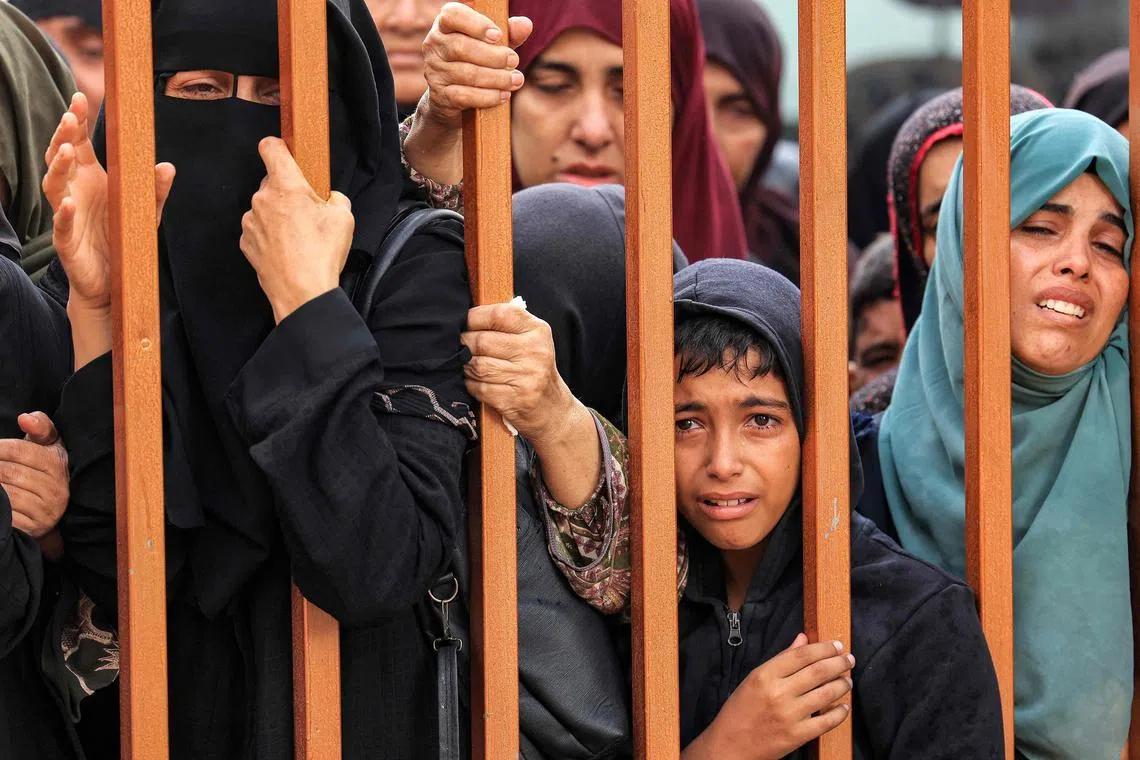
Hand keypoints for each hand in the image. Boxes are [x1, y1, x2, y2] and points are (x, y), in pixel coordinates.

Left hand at [0, 413, 68, 542]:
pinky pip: (7, 514)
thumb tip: (24, 419)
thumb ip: (41, 426)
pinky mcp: (34, 528)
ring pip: (6, 493)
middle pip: (9, 471)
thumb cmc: (43, 469)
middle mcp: (56, 488)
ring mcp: (46, 510)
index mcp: (58, 464)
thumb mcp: (48, 445)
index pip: (19, 450)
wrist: (50, 508)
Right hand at [42, 92, 174, 314]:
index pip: (79, 144)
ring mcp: (68, 215)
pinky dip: (63, 214)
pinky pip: (61, 226)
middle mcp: (75, 192)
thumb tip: (167, 166)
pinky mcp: (67, 242)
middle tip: (71, 117)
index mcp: (92, 179)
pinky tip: (68, 203)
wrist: (114, 281)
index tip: (79, 98)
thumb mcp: (147, 213)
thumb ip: (156, 190)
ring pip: (54, 186)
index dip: (77, 122)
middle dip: (64, 136)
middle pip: (61, 157)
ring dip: (58, 167)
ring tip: (67, 150)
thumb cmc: (125, 239)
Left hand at [239, 137, 354, 322]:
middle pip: (271, 182)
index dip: (277, 146)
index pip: (270, 148)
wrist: (302, 292)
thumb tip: (329, 198)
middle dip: (288, 192)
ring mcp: (251, 221)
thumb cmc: (321, 255)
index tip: (284, 151)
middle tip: (307, 212)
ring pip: (265, 207)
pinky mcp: (246, 242)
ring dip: (279, 215)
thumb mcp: (343, 218)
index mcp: (286, 185)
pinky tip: (288, 249)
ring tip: (299, 237)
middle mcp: (262, 199)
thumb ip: (335, 198)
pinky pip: (259, 229)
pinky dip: (270, 235)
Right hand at [420, 3, 532, 128]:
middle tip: (514, 60)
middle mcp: (434, 45)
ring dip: (496, 78)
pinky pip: (464, 96)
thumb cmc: (474, 62)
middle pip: (461, 47)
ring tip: (516, 80)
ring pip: (466, 74)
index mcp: (445, 25)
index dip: (475, 24)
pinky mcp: (439, 96)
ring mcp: (434, 71)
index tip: (497, 35)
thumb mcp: (491, 45)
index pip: (452, 15)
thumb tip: (525, 25)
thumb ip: (508, 34)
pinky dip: (487, 97)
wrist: (449, 98)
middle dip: (493, 56)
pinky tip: (503, 95)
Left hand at [461, 302, 578, 444]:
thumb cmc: (536, 371)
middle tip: (459, 347)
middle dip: (464, 344)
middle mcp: (535, 352)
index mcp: (538, 331)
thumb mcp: (532, 341)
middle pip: (482, 341)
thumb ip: (506, 326)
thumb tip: (466, 318)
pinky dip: (471, 385)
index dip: (474, 318)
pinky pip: (479, 388)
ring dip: (465, 366)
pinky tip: (474, 383)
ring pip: (478, 366)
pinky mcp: (515, 399)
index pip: (498, 315)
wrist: (554, 410)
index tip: (463, 323)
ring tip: (466, 365)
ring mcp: (526, 377)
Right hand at [687, 635, 853, 759]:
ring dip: (842, 685)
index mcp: (765, 675)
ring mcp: (789, 715)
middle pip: (818, 671)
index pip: (802, 655)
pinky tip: (843, 707)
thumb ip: (781, 659)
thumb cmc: (740, 710)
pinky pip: (826, 722)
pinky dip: (839, 713)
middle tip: (849, 659)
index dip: (824, 648)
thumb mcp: (754, 679)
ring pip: (826, 694)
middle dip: (839, 663)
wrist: (730, 745)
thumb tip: (803, 639)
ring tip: (847, 680)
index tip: (837, 646)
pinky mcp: (797, 736)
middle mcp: (778, 693)